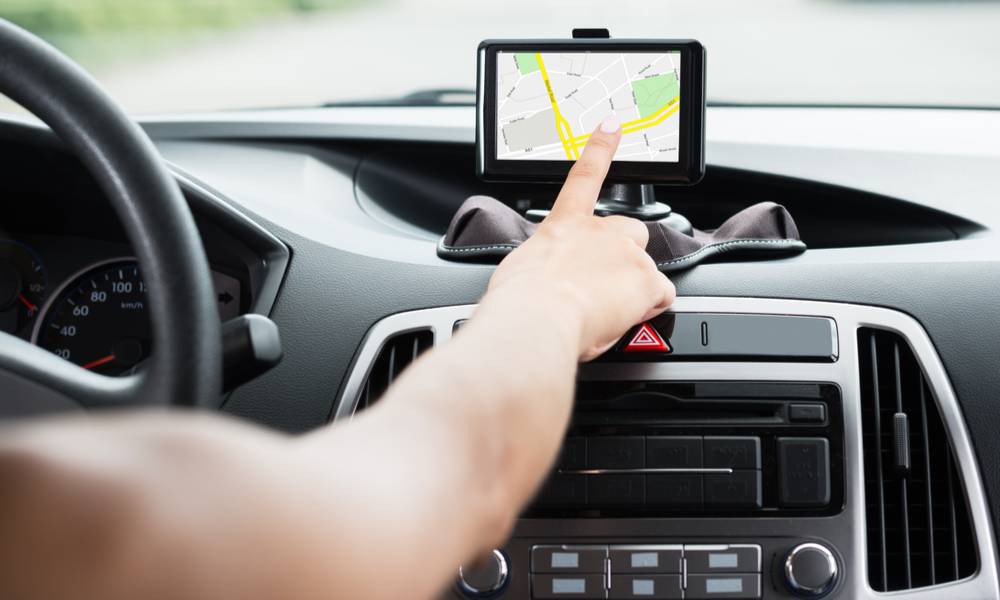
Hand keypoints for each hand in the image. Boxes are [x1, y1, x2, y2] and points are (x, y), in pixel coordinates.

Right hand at [485, 115, 674, 359]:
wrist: (537, 317)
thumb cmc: (521, 302)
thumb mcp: (523, 272)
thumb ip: (546, 266)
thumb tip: (551, 279)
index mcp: (564, 225)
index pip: (585, 177)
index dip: (601, 149)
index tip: (613, 126)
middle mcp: (599, 232)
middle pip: (631, 233)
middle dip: (625, 255)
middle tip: (603, 285)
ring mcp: (626, 253)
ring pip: (645, 270)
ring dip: (631, 289)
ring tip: (602, 312)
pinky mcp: (646, 279)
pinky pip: (660, 295)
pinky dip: (648, 307)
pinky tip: (627, 316)